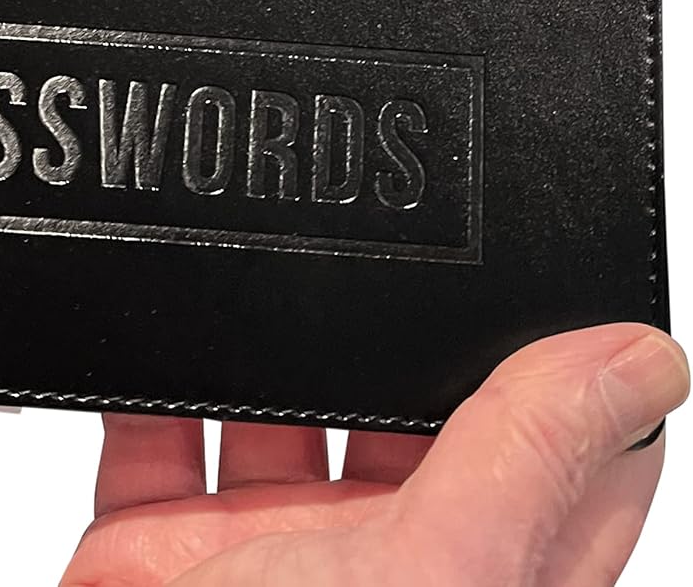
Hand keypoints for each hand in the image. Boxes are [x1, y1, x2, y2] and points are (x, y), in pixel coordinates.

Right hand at [62, 324, 687, 585]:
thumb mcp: (438, 585)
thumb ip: (526, 462)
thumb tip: (640, 356)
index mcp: (480, 584)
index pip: (557, 452)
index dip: (561, 357)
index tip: (540, 262)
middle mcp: (374, 568)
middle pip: (398, 407)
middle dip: (385, 328)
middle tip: (380, 236)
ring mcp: (260, 555)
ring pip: (273, 401)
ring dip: (259, 339)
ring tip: (262, 264)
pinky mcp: (150, 549)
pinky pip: (153, 425)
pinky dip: (148, 373)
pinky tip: (160, 322)